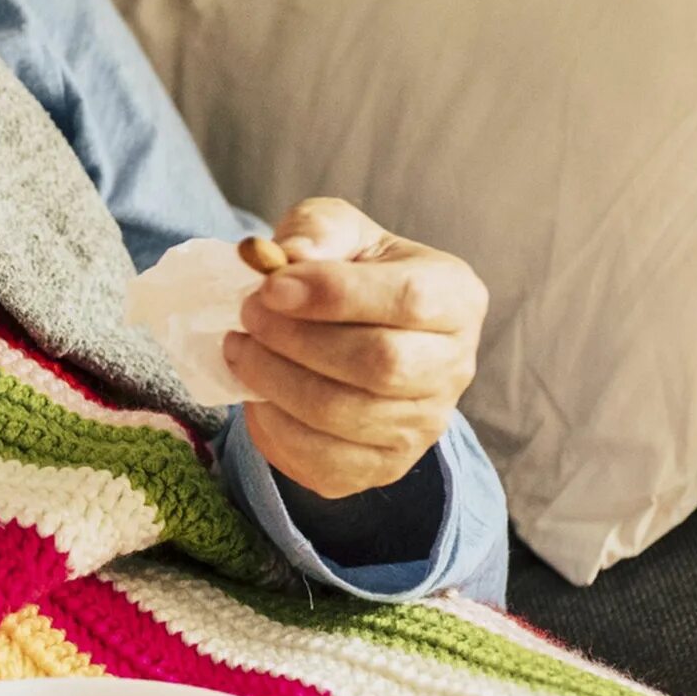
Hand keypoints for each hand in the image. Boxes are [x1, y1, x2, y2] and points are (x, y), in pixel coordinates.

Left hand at [222, 197, 486, 499]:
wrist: (353, 331)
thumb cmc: (347, 270)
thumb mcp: (336, 229)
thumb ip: (317, 231)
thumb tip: (287, 257)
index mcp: (456, 295)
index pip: (408, 300)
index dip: (332, 294)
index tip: (269, 287)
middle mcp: (454, 366)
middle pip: (380, 364)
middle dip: (296, 340)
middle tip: (247, 315)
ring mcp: (425, 424)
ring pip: (346, 415)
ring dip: (274, 381)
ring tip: (240, 348)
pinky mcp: (387, 466)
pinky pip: (326, 463)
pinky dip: (275, 429)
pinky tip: (255, 395)